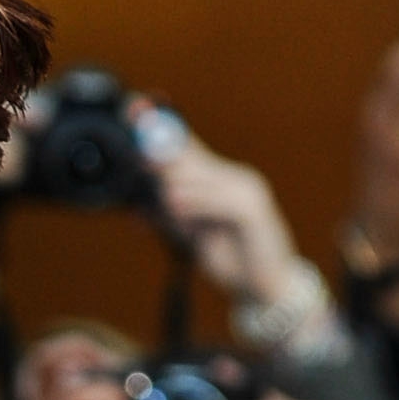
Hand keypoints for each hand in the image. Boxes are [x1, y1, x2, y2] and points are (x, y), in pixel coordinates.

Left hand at [151, 138, 300, 311]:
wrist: (264, 291)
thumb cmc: (233, 261)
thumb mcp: (193, 237)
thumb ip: (171, 219)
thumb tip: (139, 207)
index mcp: (217, 182)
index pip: (186, 149)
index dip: (159, 129)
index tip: (134, 108)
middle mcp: (233, 178)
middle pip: (192, 156)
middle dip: (160, 145)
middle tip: (135, 138)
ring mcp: (246, 190)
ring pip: (203, 177)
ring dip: (174, 178)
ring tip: (151, 180)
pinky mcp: (254, 210)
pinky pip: (220, 201)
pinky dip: (196, 202)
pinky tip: (175, 204)